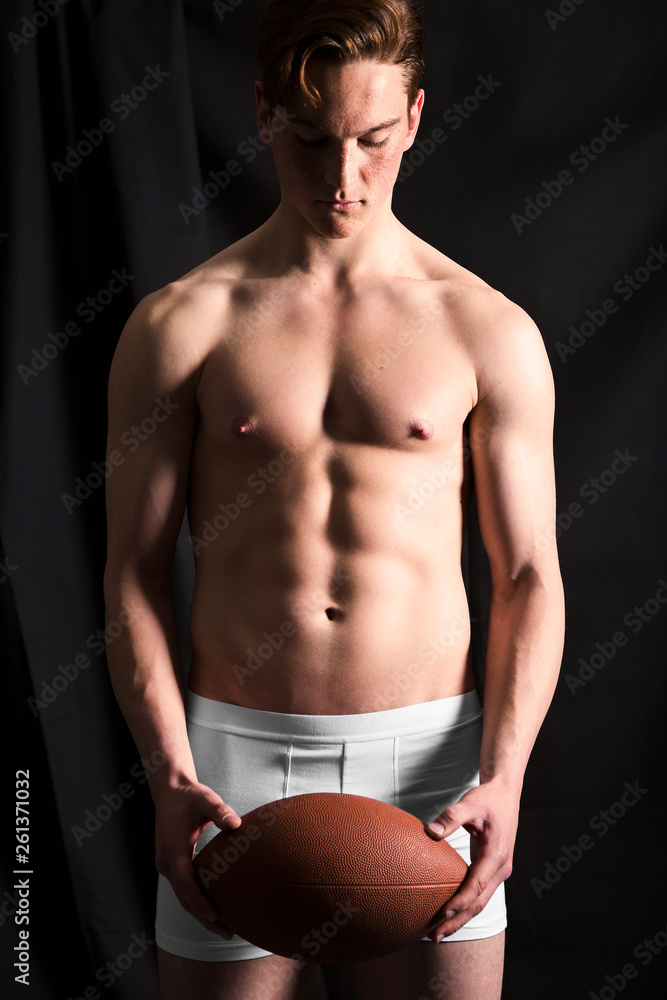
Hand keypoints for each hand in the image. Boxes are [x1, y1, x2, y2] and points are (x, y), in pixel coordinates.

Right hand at [153, 779, 241, 937]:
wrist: (169, 790)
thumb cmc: (189, 795)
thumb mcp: (205, 799)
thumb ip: (219, 810)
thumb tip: (236, 824)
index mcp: (173, 850)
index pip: (185, 884)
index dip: (199, 901)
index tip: (215, 915)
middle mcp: (166, 861)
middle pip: (184, 898)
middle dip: (203, 917)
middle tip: (227, 932)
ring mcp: (165, 864)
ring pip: (182, 896)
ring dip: (199, 912)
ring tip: (222, 927)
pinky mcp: (169, 863)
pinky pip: (182, 887)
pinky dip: (195, 900)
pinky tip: (211, 906)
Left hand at [425, 779, 518, 939]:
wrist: (505, 795)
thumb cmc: (487, 798)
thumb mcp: (470, 803)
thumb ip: (451, 817)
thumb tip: (430, 832)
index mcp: (497, 854)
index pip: (477, 884)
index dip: (461, 900)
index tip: (443, 913)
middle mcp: (501, 868)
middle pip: (479, 902)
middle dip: (457, 920)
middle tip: (434, 936)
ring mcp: (498, 871)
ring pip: (480, 902)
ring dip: (460, 918)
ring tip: (437, 932)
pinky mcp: (493, 870)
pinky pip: (478, 892)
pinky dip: (464, 905)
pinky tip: (448, 911)